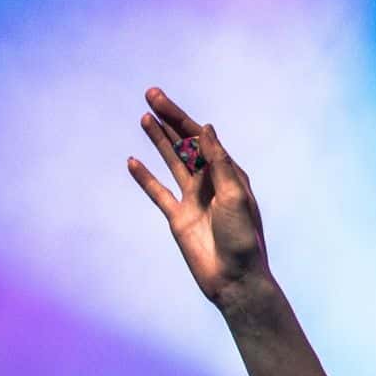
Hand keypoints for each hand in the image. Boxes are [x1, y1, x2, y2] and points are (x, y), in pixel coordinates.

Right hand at [127, 88, 270, 307]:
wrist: (234, 280)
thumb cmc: (242, 239)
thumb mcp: (234, 196)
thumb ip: (218, 163)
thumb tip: (206, 129)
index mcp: (230, 176)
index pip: (202, 139)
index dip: (181, 119)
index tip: (162, 102)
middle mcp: (211, 184)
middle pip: (185, 144)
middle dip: (169, 120)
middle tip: (150, 95)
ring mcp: (193, 200)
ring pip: (172, 162)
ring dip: (159, 140)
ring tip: (144, 117)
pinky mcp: (178, 219)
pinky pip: (158, 193)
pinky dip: (145, 177)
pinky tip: (133, 160)